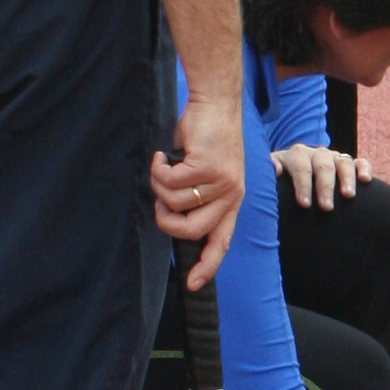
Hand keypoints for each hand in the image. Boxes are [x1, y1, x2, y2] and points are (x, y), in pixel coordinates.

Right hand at [149, 89, 246, 286]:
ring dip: (159, 187)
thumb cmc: (207, 137)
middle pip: (190, 230)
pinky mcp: (207, 167)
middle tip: (159, 201)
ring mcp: (221, 182)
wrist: (215, 104)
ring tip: (163, 168)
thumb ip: (198, 196)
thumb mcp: (208, 173)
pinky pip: (169, 182)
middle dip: (165, 220)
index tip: (193, 284)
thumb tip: (173, 215)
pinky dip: (158, 169)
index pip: (221, 242)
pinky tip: (162, 156)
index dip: (206, 265)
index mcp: (232, 201)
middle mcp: (230, 195)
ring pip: (174, 203)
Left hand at [271, 141, 360, 212]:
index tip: (305, 205)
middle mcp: (316, 154)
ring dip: (346, 179)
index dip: (303, 185)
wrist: (293, 182)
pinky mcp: (349, 164)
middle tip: (326, 208)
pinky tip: (365, 181)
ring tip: (348, 196)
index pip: (300, 166)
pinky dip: (364, 169)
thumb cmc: (282, 186)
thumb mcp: (271, 179)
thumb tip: (275, 169)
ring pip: (343, 162)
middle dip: (325, 187)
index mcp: (295, 155)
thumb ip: (269, 173)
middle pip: (323, 166)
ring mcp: (334, 158)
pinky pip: (360, 162)